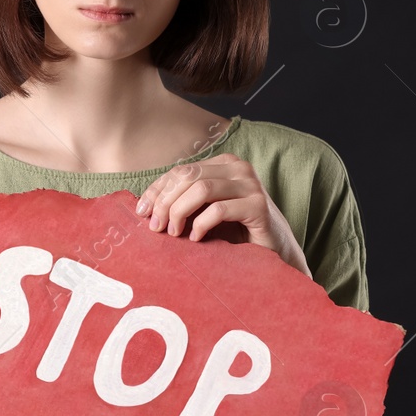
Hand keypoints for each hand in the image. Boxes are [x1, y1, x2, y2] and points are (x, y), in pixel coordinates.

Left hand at [135, 154, 311, 276]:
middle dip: (165, 203)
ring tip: (175, 234)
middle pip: (187, 178)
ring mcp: (250, 185)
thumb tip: (145, 206)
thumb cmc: (235, 231)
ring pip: (201, 190)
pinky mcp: (258, 206)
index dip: (157, 190)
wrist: (274, 251)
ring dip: (180, 213)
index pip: (180, 171)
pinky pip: (219, 210)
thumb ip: (183, 201)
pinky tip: (196, 238)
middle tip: (156, 227)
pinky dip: (201, 225)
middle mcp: (238, 168)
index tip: (141, 212)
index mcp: (223, 164)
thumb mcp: (204, 212)